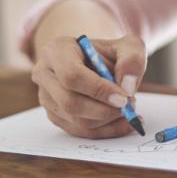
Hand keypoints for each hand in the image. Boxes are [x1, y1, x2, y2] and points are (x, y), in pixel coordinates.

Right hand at [31, 35, 146, 138]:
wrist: (95, 62)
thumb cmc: (109, 53)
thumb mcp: (127, 46)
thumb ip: (132, 59)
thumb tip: (127, 87)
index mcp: (56, 50)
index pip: (71, 75)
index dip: (98, 90)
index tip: (123, 98)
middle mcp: (44, 74)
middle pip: (70, 102)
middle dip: (104, 110)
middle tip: (128, 106)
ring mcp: (46, 97)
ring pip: (76, 120)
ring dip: (107, 120)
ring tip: (127, 109)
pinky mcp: (54, 115)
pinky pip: (79, 131)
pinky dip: (105, 130)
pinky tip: (123, 122)